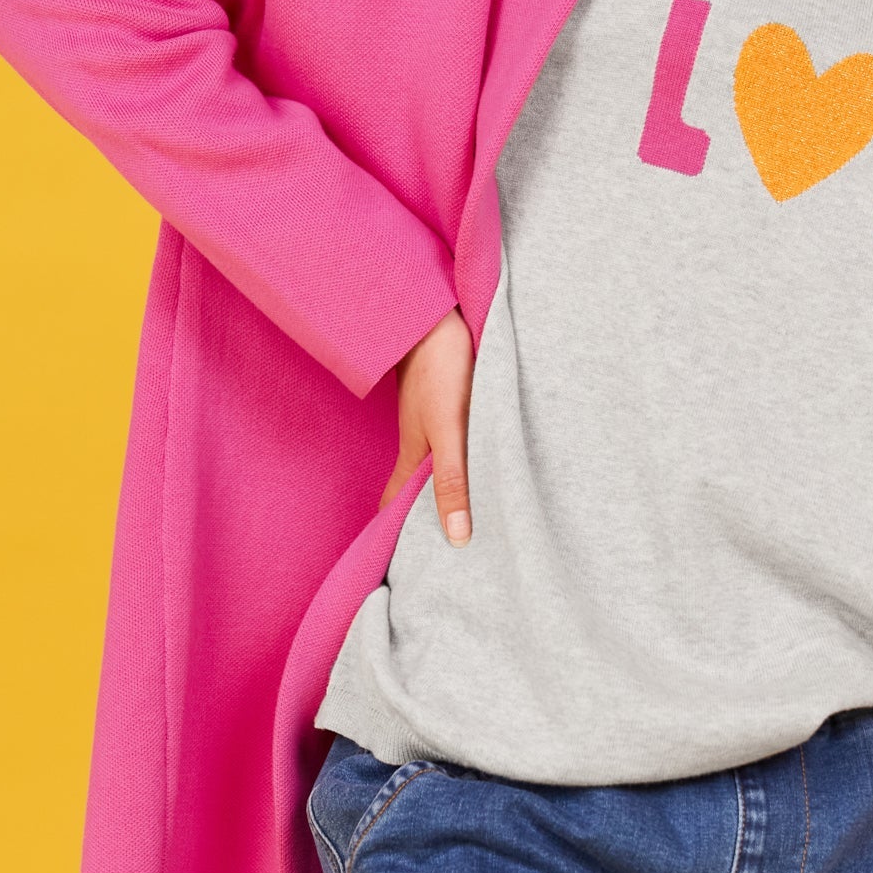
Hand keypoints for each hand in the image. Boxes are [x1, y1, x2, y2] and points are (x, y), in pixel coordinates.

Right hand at [380, 307, 474, 541]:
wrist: (434, 313)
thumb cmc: (440, 369)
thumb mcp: (449, 432)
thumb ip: (452, 481)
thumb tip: (457, 537)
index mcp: (413, 455)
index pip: (395, 503)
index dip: (395, 530)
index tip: (405, 559)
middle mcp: (419, 440)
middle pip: (414, 484)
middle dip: (424, 513)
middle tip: (445, 542)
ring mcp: (430, 418)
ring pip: (434, 460)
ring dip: (443, 484)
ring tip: (466, 509)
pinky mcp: (445, 398)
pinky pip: (449, 436)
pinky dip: (458, 455)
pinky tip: (476, 455)